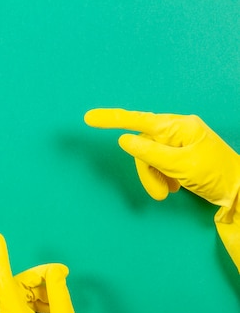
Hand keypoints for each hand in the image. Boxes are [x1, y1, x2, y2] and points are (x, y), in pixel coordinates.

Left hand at [0, 233, 80, 312]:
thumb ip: (60, 295)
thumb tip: (55, 272)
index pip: (4, 281)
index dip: (0, 257)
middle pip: (16, 286)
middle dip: (38, 278)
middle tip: (61, 276)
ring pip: (20, 297)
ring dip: (41, 293)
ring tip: (60, 305)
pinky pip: (22, 309)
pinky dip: (38, 305)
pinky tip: (54, 312)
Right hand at [84, 108, 239, 212]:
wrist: (239, 190)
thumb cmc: (215, 174)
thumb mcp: (181, 165)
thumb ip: (150, 153)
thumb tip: (124, 140)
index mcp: (178, 126)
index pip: (138, 119)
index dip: (111, 119)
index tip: (88, 118)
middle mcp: (176, 130)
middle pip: (141, 146)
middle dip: (146, 171)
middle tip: (158, 193)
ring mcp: (176, 142)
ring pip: (147, 158)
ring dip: (153, 178)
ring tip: (166, 193)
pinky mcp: (177, 155)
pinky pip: (157, 163)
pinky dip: (160, 177)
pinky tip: (172, 187)